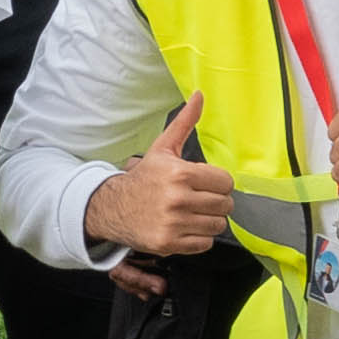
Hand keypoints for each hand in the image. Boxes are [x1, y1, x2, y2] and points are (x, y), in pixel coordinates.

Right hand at [87, 98, 232, 261]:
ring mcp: (173, 223)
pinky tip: (184, 227)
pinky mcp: (169, 243)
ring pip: (217, 225)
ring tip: (192, 214)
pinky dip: (198, 238)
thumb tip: (199, 95)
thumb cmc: (144, 178)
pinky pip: (204, 244)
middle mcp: (178, 199)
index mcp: (180, 173)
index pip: (226, 182)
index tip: (205, 183)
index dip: (218, 183)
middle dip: (215, 202)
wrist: (113, 207)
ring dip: (208, 220)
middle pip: (225, 205)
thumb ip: (185, 122)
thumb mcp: (163, 148)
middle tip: (199, 199)